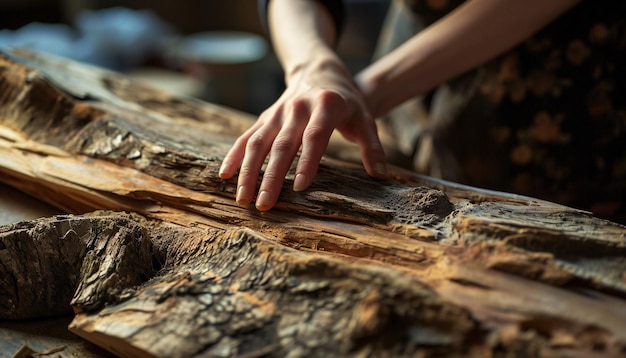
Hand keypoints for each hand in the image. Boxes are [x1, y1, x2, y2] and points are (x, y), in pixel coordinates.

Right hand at [218, 61, 387, 210]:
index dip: (307, 161)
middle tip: (264, 204)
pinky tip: (224, 176)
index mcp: (325, 106)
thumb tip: (380, 174)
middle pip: (282, 145)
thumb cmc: (346, 100)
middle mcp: (297, 108)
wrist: (319, 70)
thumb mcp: (365, 118)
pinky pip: (245, 137)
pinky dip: (234, 156)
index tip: (298, 187)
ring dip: (248, 171)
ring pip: (258, 143)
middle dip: (270, 176)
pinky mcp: (265, 118)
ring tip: (243, 199)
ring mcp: (277, 113)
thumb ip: (372, 146)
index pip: (314, 136)